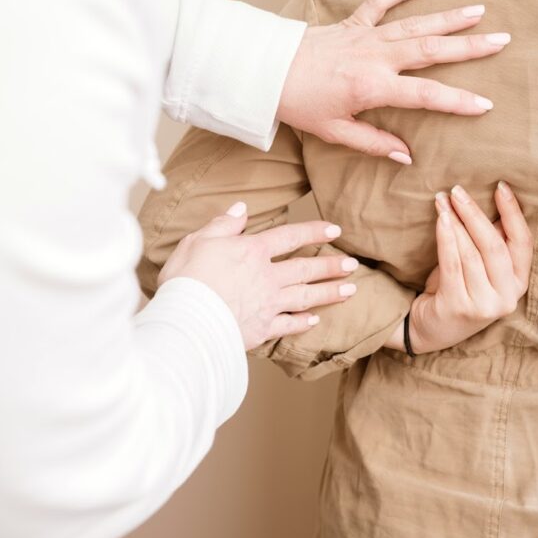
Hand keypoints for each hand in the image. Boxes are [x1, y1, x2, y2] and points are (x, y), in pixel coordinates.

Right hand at [159, 202, 359, 349]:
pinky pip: (290, 325)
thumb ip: (223, 224)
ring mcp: (268, 304)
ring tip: (350, 290)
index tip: (334, 230)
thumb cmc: (186, 280)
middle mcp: (267, 276)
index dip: (314, 231)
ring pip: (306, 296)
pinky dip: (304, 322)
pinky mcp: (263, 329)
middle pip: (306, 268)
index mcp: (252, 251)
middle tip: (352, 264)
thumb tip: (240, 208)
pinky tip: (315, 319)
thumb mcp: (198, 241)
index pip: (290, 236)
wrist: (185, 321)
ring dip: (330, 292)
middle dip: (331, 265)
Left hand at [277, 0, 510, 164]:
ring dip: (448, 17)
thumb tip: (407, 156)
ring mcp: (365, 36)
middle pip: (430, 50)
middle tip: (502, 41)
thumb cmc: (299, 105)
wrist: (266, 72)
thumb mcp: (335, 133)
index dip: (457, 102)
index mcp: (373, 87)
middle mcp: (375, 57)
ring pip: (415, 24)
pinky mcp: (352, 23)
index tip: (485, 105)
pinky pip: (382, 2)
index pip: (425, 95)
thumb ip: (373, 144)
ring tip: (480, 12)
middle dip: (469, 47)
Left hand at [386, 182, 532, 353]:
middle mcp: (507, 297)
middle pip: (495, 245)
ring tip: (443, 200)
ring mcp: (484, 305)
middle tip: (458, 190)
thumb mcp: (481, 267)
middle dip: (475, 214)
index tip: (500, 186)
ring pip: (471, 253)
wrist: (430, 328)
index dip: (513, 212)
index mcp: (519, 283)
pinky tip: (441, 219)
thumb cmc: (457, 289)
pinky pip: (452, 264)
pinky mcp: (459, 307)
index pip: (523, 242)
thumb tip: (495, 197)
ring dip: (456, 221)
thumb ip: (491, 241)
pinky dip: (446, 238)